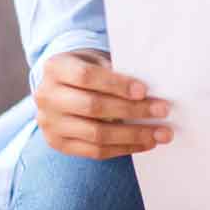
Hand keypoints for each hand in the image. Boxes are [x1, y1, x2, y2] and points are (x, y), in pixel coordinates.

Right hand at [33, 49, 171, 159]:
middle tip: (163, 111)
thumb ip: (116, 69)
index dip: (116, 84)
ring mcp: (50, 123)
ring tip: (160, 134)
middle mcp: (47, 96)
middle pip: (93, 107)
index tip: (144, 91)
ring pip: (96, 134)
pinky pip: (94, 151)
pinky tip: (145, 143)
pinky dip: (123, 148)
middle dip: (132, 111)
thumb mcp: (97, 58)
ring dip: (133, 135)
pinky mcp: (58, 144)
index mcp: (56, 67)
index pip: (86, 77)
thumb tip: (150, 91)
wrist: (63, 84)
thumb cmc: (90, 67)